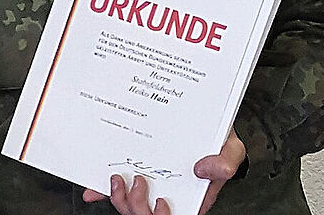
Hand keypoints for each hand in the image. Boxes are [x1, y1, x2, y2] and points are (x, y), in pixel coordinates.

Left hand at [81, 129, 245, 214]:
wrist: (202, 119)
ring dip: (120, 200)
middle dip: (137, 206)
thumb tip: (205, 170)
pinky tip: (93, 192)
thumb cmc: (216, 138)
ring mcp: (150, 185)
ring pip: (130, 207)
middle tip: (140, 182)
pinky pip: (117, 191)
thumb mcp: (231, 148)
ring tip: (119, 178)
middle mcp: (168, 194)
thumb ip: (226, 161)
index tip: (159, 200)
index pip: (176, 214)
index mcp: (192, 195)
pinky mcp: (133, 175)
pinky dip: (102, 193)